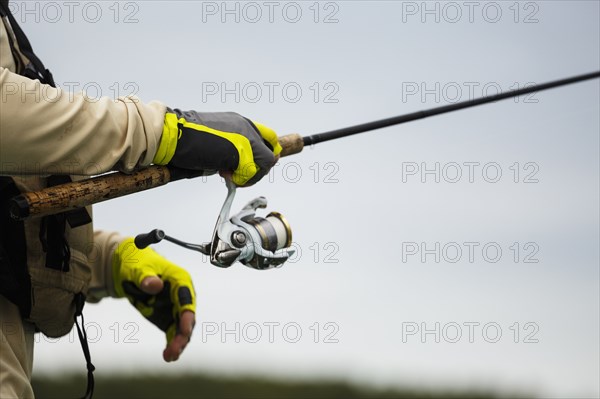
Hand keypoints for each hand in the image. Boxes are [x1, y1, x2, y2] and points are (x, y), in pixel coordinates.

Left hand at [112, 238, 195, 361]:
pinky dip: (171, 343)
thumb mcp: (139, 268)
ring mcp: (175, 307)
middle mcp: (182, 294)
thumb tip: (155, 286)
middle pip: (187, 317)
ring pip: (182, 328)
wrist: (130, 269)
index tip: (185, 331)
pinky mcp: (168, 317)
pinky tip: (168, 356)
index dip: (187, 315)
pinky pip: (173, 332)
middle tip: (175, 348)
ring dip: (178, 342)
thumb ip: (146, 277)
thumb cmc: (138, 263)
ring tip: (170, 356)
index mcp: (180, 279)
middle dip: (183, 334)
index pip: (186, 298)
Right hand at [153, 109, 280, 185]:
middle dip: (259, 169)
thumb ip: (233, 148)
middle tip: (238, 175)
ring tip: (228, 174)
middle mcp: (246, 127)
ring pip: (266, 162)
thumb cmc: (187, 139)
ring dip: (250, 175)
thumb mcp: (217, 139)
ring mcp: (246, 137)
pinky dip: (242, 179)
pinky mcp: (242, 150)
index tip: (253, 167)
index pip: (268, 138)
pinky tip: (224, 174)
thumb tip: (240, 167)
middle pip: (270, 153)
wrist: (173, 135)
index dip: (265, 155)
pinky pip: (253, 170)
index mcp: (240, 122)